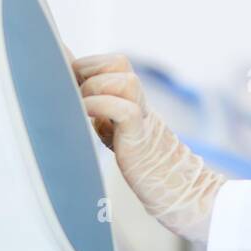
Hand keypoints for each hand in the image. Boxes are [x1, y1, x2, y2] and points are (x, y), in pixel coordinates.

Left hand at [72, 52, 225, 241]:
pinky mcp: (141, 137)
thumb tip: (72, 96)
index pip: (113, 61)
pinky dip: (100, 108)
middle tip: (79, 100)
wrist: (178, 189)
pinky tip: (88, 118)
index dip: (87, 67)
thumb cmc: (143, 163)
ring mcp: (143, 117)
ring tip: (84, 112)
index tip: (73, 90)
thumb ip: (102, 109)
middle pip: (118, 62)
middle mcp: (140, 101)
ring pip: (124, 80)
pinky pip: (124, 110)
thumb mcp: (117, 128)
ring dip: (94, 91)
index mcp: (133, 97)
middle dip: (89, 74)